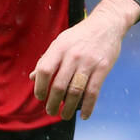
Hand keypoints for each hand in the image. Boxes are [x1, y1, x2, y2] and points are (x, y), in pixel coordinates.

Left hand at [30, 0, 139, 119]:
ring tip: (64, 115)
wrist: (106, 24)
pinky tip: (83, 115)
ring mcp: (88, 62)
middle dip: (53, 102)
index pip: (44, 70)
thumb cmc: (80, 36)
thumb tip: (33, 77)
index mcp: (59, 48)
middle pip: (59, 85)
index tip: (40, 97)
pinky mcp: (103, 68)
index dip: (39, 86)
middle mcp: (72, 55)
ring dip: (69, 107)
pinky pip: (93, 92)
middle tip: (51, 111)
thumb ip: (48, 59)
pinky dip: (88, 106)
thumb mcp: (61, 42)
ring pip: (75, 91)